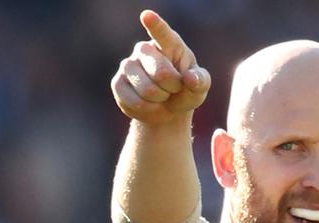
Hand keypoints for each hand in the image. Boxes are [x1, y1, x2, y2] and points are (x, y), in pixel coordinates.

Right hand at [111, 10, 210, 124]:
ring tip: (162, 96)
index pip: (162, 33)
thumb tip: (190, 79)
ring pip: (147, 90)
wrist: (167, 109)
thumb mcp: (199, 87)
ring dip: (160, 100)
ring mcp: (128, 65)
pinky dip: (148, 109)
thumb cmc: (186, 91)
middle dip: (173, 88)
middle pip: (161, 73)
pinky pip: (135, 102)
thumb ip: (200, 81)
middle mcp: (145, 49)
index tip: (147, 16)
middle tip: (175, 89)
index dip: (155, 25)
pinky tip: (150, 104)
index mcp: (169, 43)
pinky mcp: (118, 83)